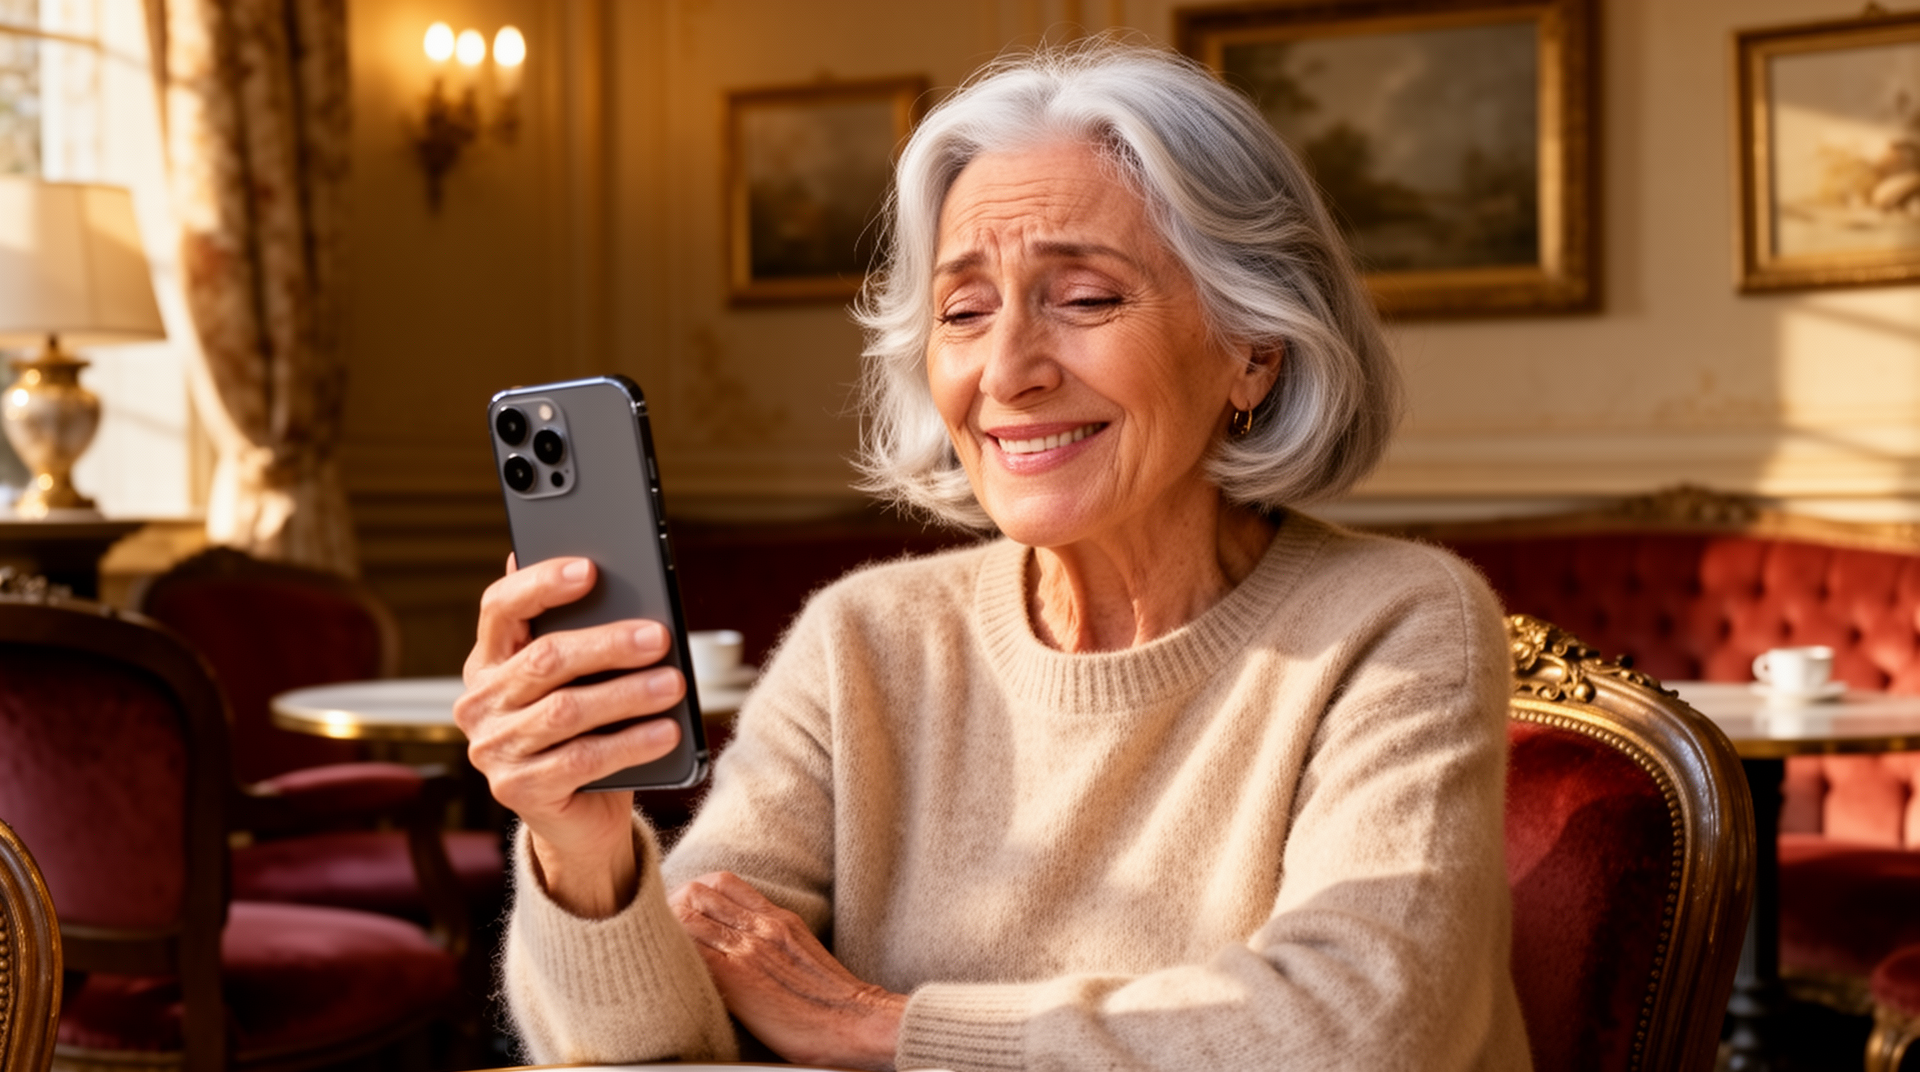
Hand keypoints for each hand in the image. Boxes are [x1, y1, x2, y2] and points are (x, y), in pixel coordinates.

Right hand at [457, 555, 687, 916]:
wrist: (581, 818)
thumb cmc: (586, 732)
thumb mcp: (581, 680)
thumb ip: (580, 631)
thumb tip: (596, 567)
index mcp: (489, 661)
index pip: (501, 607)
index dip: (542, 584)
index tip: (589, 569)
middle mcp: (480, 703)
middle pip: (543, 659)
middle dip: (607, 644)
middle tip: (658, 636)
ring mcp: (493, 750)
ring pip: (565, 710)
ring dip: (626, 694)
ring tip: (673, 683)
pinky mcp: (519, 790)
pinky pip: (581, 759)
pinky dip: (630, 743)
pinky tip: (667, 731)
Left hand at [672, 872, 906, 1070]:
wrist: (855, 1022)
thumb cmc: (832, 999)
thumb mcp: (804, 950)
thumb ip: (776, 937)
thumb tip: (747, 943)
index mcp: (778, 917)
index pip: (723, 883)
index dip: (695, 891)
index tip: (683, 908)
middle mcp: (761, 927)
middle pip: (698, 894)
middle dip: (673, 907)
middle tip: (662, 929)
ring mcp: (749, 950)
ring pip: (688, 918)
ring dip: (667, 930)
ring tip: (660, 950)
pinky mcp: (738, 979)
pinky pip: (692, 954)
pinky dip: (674, 956)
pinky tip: (668, 971)